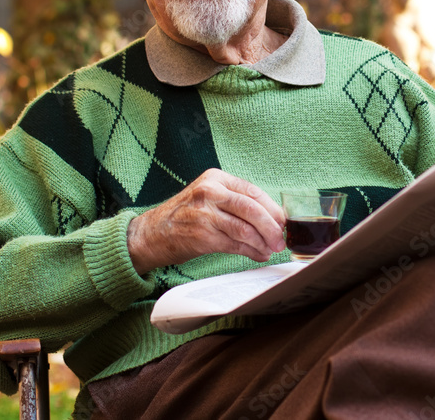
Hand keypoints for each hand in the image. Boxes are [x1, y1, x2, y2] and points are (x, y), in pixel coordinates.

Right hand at [127, 169, 285, 273]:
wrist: (153, 233)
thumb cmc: (185, 215)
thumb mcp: (208, 196)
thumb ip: (235, 201)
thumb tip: (272, 217)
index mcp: (215, 178)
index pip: (252, 191)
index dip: (272, 209)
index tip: (282, 222)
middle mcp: (210, 192)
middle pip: (252, 209)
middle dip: (271, 227)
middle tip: (280, 240)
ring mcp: (205, 214)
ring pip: (245, 229)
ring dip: (263, 242)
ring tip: (271, 249)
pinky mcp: (202, 236)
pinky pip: (235, 245)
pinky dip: (251, 252)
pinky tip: (258, 255)